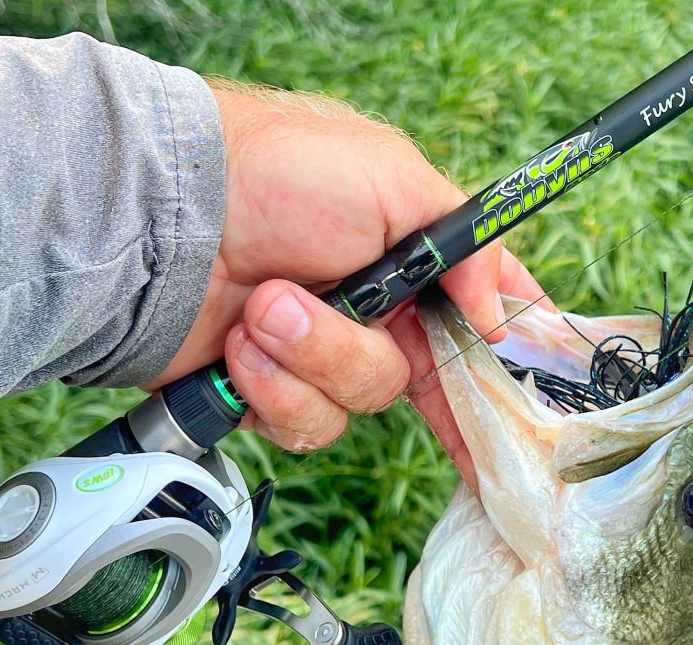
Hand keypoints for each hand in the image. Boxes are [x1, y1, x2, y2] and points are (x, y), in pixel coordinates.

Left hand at [150, 80, 550, 455]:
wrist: (166, 213)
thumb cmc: (275, 172)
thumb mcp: (392, 179)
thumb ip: (465, 249)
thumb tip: (499, 316)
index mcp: (415, 263)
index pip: (482, 319)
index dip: (505, 358)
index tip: (526, 403)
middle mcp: (376, 315)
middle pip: (421, 380)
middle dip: (362, 348)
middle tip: (330, 304)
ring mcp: (320, 357)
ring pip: (357, 404)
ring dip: (308, 357)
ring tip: (263, 306)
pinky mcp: (269, 393)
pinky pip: (303, 426)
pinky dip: (270, 387)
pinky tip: (239, 345)